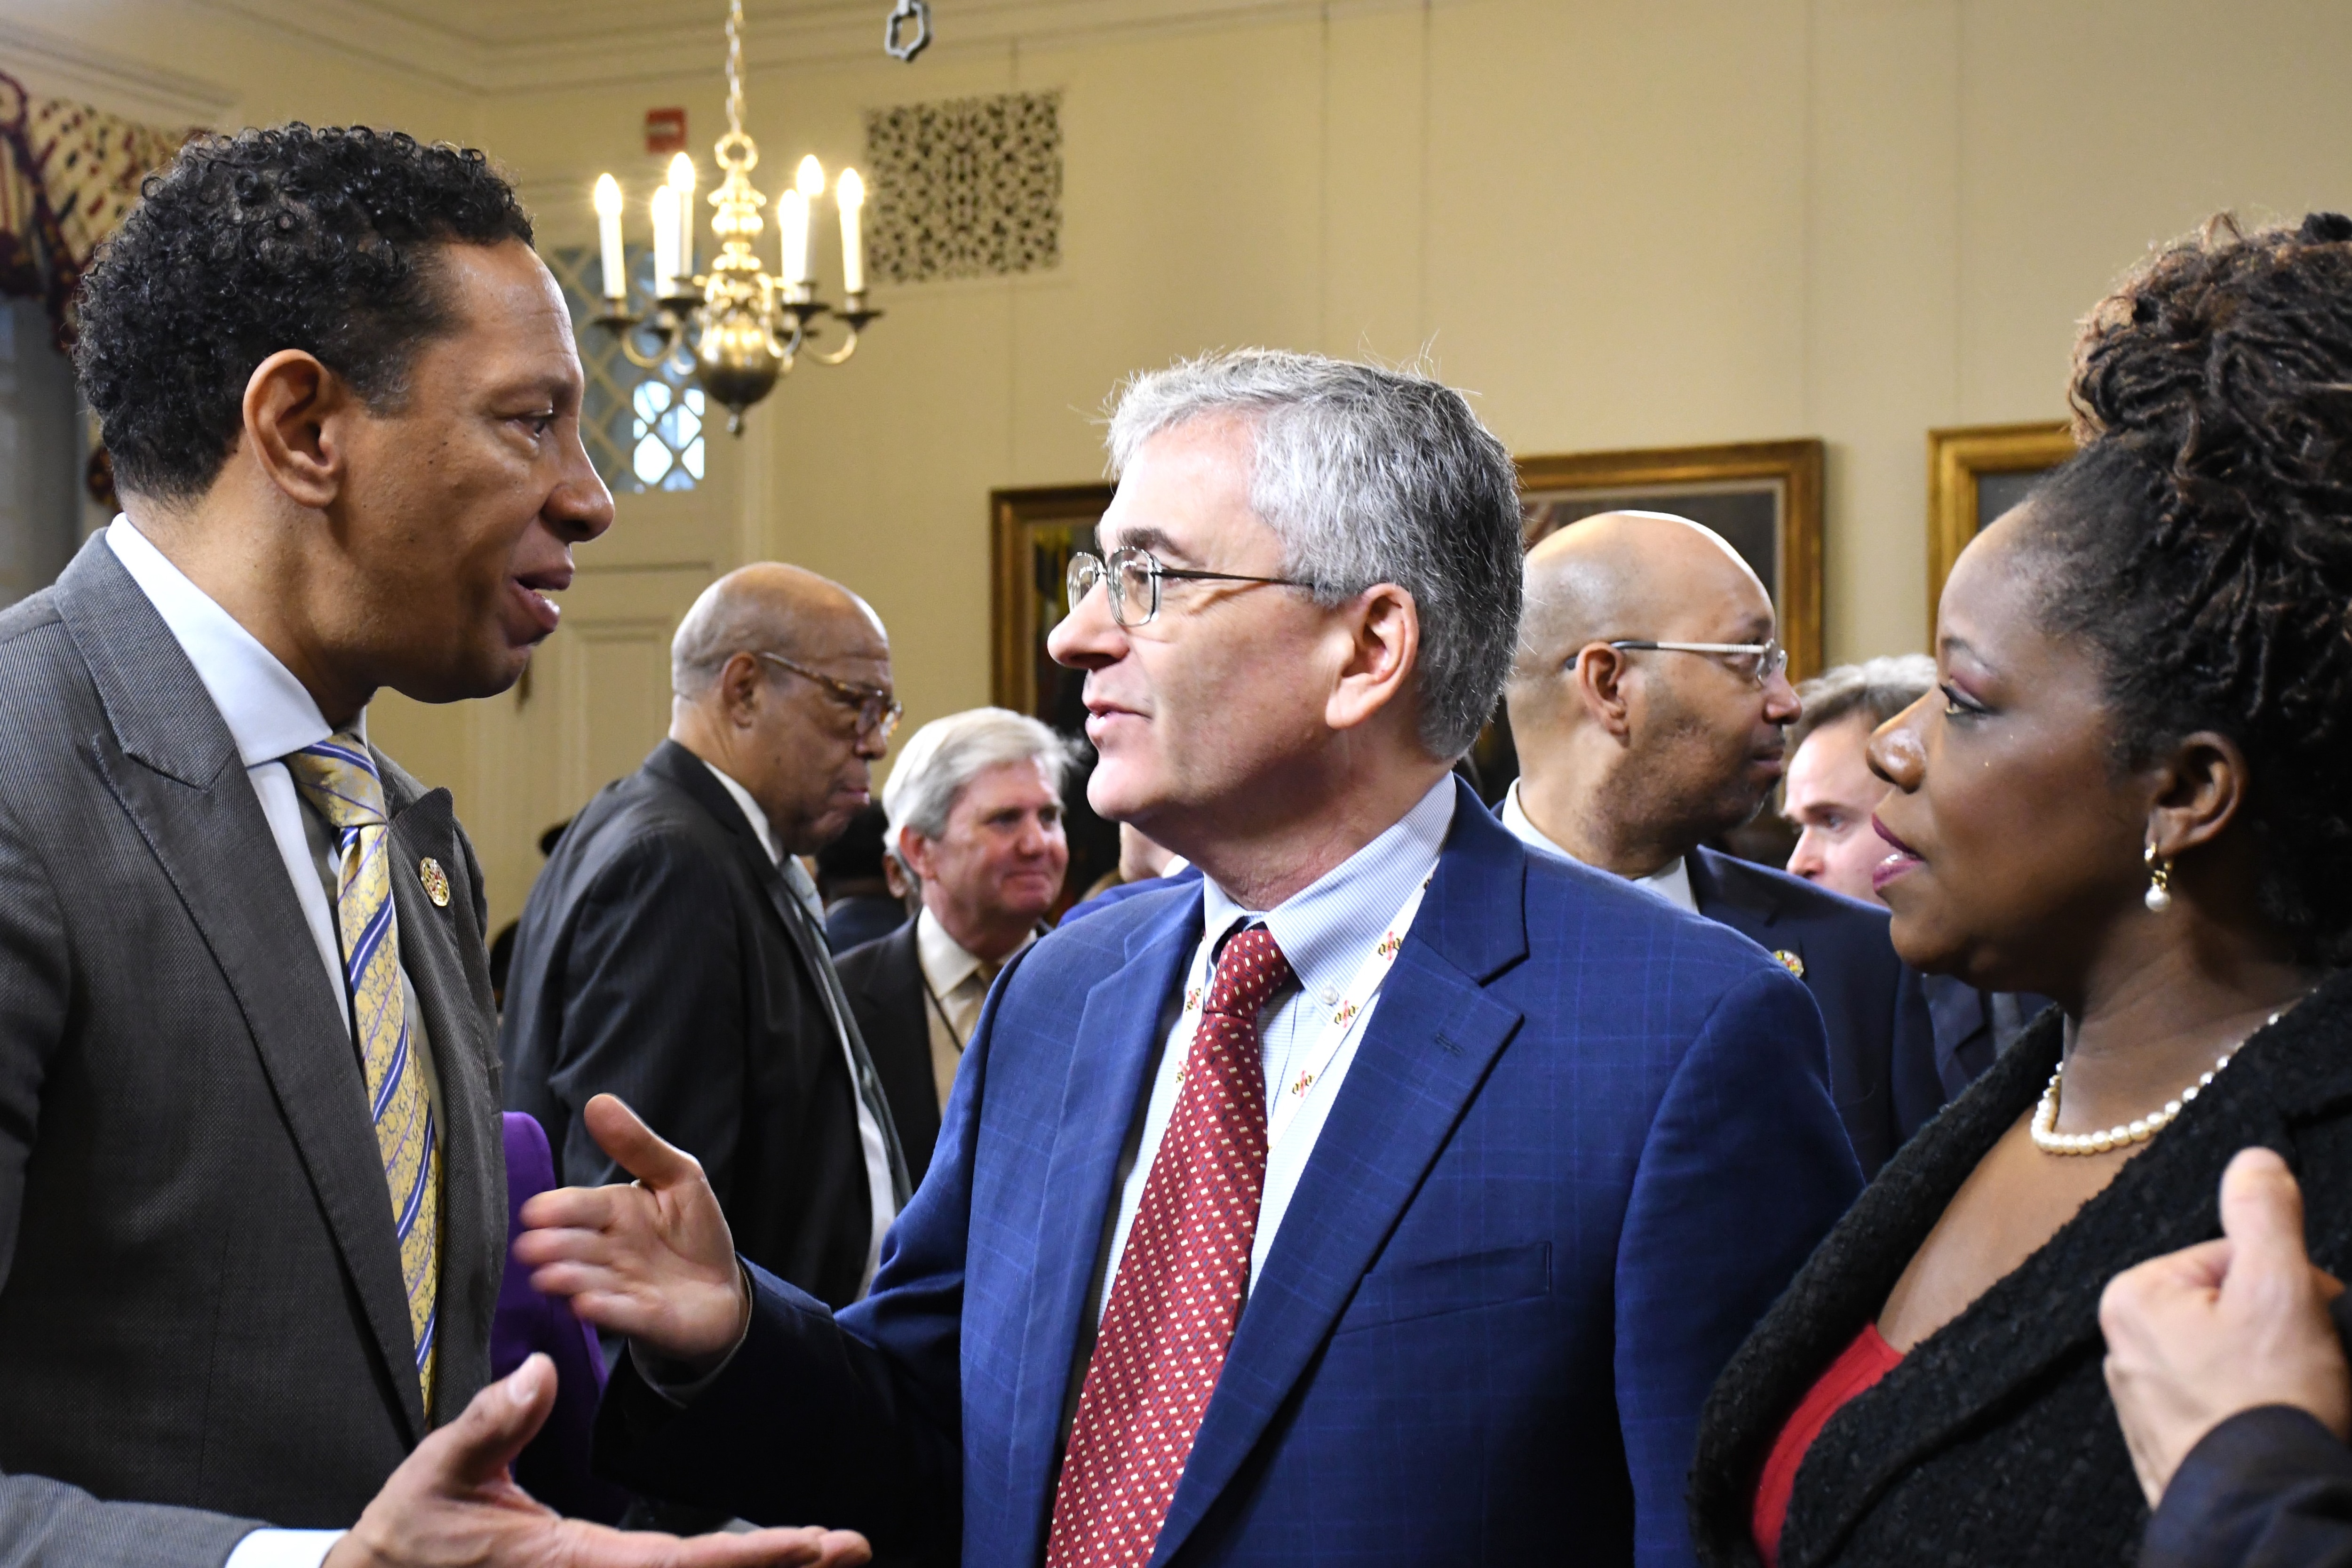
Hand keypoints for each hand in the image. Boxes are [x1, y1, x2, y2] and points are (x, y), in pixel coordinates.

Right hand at [322, 1353, 868, 1567]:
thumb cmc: (410, 1536)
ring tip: (832, 1552)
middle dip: (779, 1566)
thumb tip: (544, 1370)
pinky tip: (761, 1558)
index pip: (681, 1562)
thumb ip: (493, 1423)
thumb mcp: (442, 1472)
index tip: (811, 1543)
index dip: (751, 1555)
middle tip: (852, 1546)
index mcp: (573, 1562)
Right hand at [514, 1095, 748, 1362]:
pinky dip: (605, 1311)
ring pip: (591, 1282)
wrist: (723, 1288)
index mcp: (612, 1213)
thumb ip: (639, 1146)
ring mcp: (621, 1288)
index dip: (559, 1210)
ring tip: (551, 1277)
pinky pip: (621, 1314)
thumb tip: (598, 1101)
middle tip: (532, 1248)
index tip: (535, 1212)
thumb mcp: (677, 1177)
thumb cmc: (692, 1229)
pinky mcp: (642, 1319)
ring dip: (571, 1280)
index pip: (579, 1207)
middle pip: (577, 1247)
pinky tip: (586, 1307)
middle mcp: (608, 1252)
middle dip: (556, 1247)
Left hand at [2100, 1146, 2351, 1506]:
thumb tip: (2254, 1159)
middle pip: (2229, 1309)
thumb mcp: (2279, 1289)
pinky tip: (2269, 1427)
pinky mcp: (2166, 1446)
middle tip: (2300, 1367)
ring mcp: (2140, 1402)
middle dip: (2276, 1329)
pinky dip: (2252, 1411)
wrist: (2262, 1510)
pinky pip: (2222, 1406)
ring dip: (2270, 1372)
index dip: (2285, 1284)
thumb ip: (2265, 1214)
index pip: (2232, 1259)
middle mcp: (2120, 1346)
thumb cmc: (2267, 1402)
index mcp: (2132, 1296)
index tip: (2304, 1319)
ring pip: (2230, 1358)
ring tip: (2287, 1400)